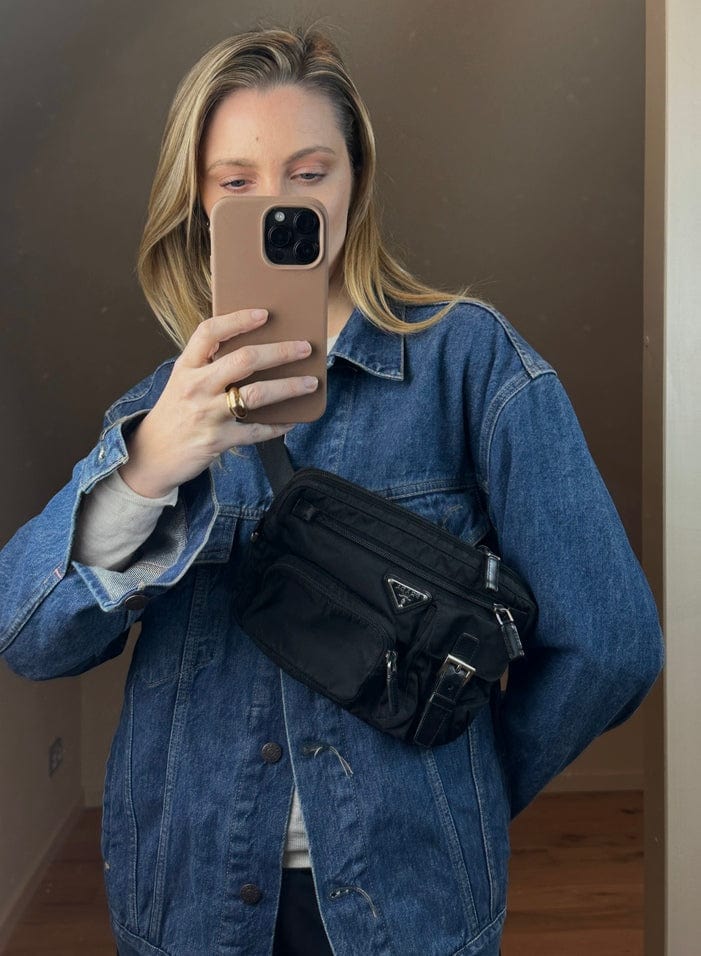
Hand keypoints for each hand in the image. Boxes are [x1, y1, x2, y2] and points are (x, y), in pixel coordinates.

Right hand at [117, 308, 317, 497]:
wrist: (150, 456)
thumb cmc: (175, 413)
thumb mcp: (183, 382)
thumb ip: (208, 366)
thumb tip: (256, 350)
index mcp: (186, 367)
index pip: (209, 332)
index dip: (238, 320)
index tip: (264, 314)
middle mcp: (196, 386)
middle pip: (244, 360)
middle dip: (280, 352)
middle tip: (305, 348)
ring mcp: (207, 414)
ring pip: (257, 394)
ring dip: (290, 387)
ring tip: (311, 383)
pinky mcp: (217, 440)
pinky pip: (256, 431)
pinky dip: (278, 426)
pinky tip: (292, 421)